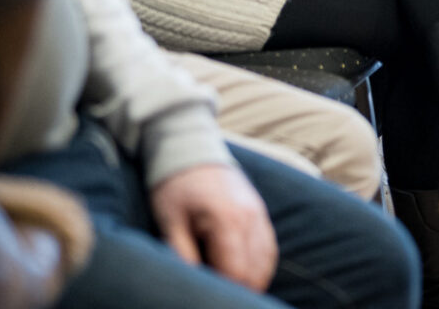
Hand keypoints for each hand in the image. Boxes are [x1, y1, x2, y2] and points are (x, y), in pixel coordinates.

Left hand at [150, 163, 276, 292]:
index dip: (225, 291)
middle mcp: (251, 218)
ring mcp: (259, 214)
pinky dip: (261, 266)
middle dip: (239, 290)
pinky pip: (269, 248)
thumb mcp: (170, 221)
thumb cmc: (175, 185)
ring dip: (252, 280)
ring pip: (266, 262)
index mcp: (228, 221)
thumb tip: (193, 283)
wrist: (189, 145)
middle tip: (219, 296)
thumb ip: (182, 256)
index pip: (236, 273)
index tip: (208, 296)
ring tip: (232, 290)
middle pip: (255, 272)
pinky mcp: (260, 211)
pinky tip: (246, 275)